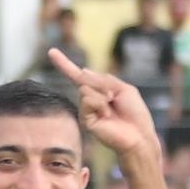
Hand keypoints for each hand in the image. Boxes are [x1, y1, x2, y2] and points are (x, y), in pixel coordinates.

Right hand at [42, 50, 163, 172]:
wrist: (138, 136)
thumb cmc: (135, 114)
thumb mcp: (123, 89)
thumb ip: (104, 80)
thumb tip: (84, 70)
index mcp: (99, 91)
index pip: (79, 76)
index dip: (65, 64)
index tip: (51, 52)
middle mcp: (90, 99)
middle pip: (85, 78)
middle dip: (101, 84)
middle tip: (114, 98)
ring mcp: (86, 109)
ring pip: (85, 88)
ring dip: (102, 95)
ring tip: (111, 108)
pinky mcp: (85, 119)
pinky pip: (86, 99)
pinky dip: (99, 103)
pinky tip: (106, 115)